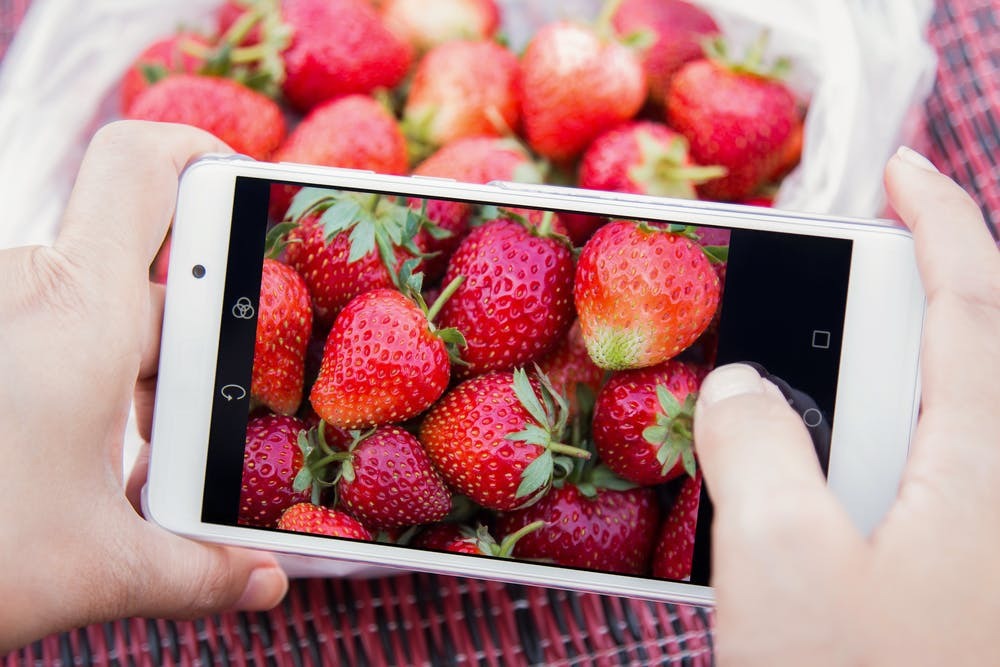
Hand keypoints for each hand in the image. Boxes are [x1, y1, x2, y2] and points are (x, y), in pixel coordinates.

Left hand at [0, 122, 287, 651]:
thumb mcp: (101, 568)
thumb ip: (204, 571)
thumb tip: (265, 579)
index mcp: (82, 313)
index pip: (144, 166)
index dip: (200, 151)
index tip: (248, 190)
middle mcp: (29, 291)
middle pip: (141, 268)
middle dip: (189, 332)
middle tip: (203, 409)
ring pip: (91, 310)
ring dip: (129, 370)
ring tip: (135, 459)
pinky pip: (43, 334)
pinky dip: (78, 381)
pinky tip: (77, 457)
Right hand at [693, 147, 999, 663]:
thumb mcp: (782, 562)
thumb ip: (755, 448)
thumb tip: (739, 387)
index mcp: (979, 467)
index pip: (972, 302)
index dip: (944, 221)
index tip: (905, 169)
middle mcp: (988, 495)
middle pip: (948, 363)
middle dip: (881, 317)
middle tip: (806, 309)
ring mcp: (969, 545)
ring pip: (913, 437)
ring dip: (847, 412)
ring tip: (773, 429)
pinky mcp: (944, 587)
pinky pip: (895, 497)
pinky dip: (843, 474)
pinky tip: (784, 512)